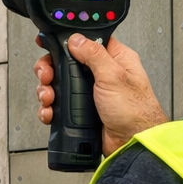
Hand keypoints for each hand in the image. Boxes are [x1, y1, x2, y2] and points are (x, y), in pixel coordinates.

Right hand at [33, 34, 168, 154]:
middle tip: (47, 75)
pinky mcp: (81, 110)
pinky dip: (50, 108)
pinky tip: (50, 111)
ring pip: (59, 84)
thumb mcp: (113, 76)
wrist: (132, 143)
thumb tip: (76, 39)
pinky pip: (59, 105)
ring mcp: (89, 93)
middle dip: (51, 69)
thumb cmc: (135, 111)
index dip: (67, 41)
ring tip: (49, 96)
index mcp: (113, 59)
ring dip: (48, 90)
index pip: (86, 42)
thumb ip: (94, 54)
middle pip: (66, 62)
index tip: (49, 44)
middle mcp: (100, 74)